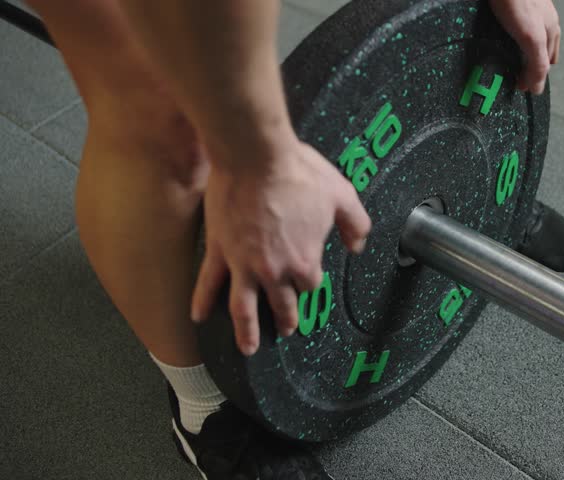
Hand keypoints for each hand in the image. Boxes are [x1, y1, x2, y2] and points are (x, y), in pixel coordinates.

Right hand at [191, 138, 371, 355]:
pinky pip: (208, 283)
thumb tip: (357, 245)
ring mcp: (243, 264)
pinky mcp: (219, 250)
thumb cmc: (299, 173)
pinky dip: (202, 302)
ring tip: (248, 348)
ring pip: (244, 308)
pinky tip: (198, 317)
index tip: (307, 277)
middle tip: (285, 330)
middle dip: (286, 318)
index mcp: (304, 261)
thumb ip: (355, 224)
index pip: (310, 284)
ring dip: (246, 332)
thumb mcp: (342, 196)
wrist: (256, 156)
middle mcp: (274, 271)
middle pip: (282, 304)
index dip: (310, 281)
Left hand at [489, 0, 560, 93]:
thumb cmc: (516, 1)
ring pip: (529, 37)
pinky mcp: (514, 6)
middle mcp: (544, 19)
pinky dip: (510, 37)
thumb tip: (537, 88)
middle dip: (530, 65)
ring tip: (509, 61)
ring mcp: (531, 11)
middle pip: (541, 50)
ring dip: (521, 51)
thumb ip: (537, 63)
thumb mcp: (531, 37)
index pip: (547, 63)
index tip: (521, 87)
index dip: (536, 77)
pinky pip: (514, 26)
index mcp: (551, 29)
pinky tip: (502, 38)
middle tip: (516, 77)